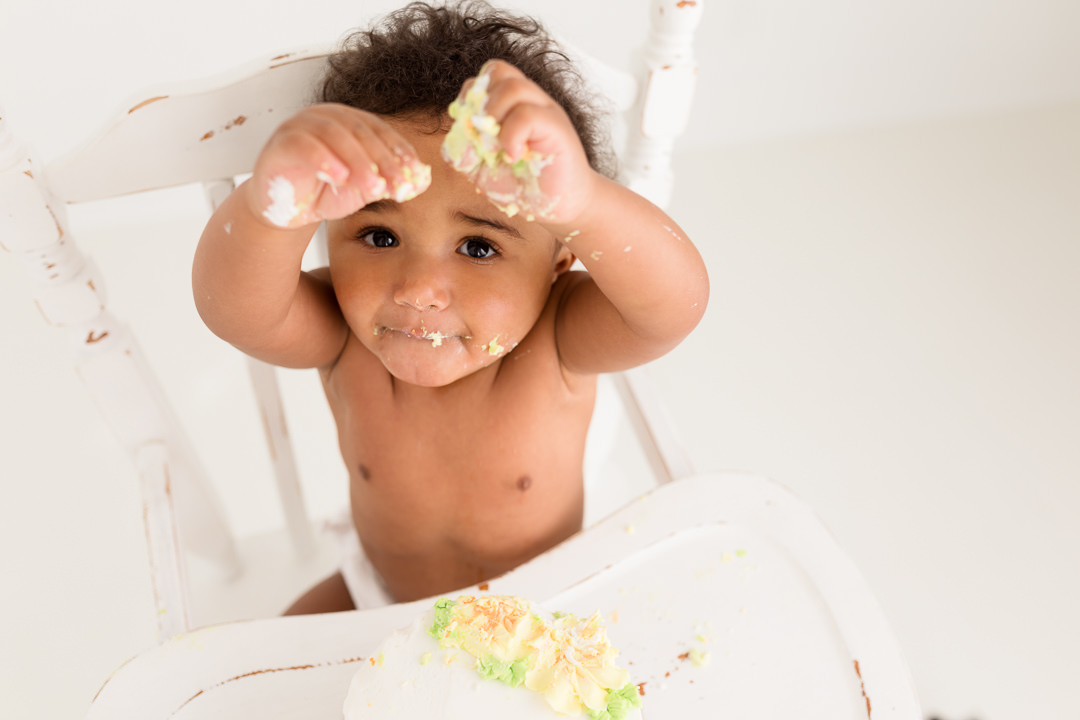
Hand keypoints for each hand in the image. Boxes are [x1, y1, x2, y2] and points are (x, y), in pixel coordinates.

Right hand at [245, 104, 431, 228]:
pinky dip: (324, 160)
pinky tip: (339, 177)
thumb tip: (420, 180)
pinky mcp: (282, 142)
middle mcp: (327, 117)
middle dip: (383, 160)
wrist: (288, 209)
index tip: (416, 172)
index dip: (400, 151)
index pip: (380, 131)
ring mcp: (302, 125)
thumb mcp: (363, 189)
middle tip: (398, 184)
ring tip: (373, 186)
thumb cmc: (324, 192)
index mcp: (350, 122)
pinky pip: (304, 145)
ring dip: (358, 161)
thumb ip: (388, 181)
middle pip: (361, 131)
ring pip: (335, 135)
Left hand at [443, 60, 596, 225]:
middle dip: (480, 103)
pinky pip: (528, 115)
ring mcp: (545, 111)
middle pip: (499, 70)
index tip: (470, 129)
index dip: (470, 97)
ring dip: (494, 117)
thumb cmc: (524, 185)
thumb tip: (458, 136)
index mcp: (512, 104)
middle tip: (482, 138)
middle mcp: (530, 100)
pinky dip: (511, 136)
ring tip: (496, 148)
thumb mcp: (482, 170)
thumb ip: (463, 152)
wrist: (561, 206)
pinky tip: (512, 156)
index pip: (486, 75)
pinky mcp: (557, 129)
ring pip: (514, 86)